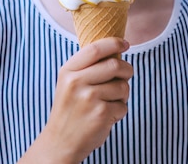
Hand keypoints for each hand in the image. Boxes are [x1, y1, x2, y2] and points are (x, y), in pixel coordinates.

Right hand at [21, 37, 132, 162]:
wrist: (60, 142)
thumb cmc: (70, 109)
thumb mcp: (69, 83)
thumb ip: (87, 67)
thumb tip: (116, 51)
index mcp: (68, 71)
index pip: (95, 49)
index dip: (113, 43)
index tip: (125, 44)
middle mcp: (77, 82)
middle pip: (115, 65)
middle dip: (127, 69)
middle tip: (126, 75)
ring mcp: (89, 98)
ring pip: (123, 86)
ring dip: (123, 94)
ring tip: (110, 102)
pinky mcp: (101, 114)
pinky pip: (123, 105)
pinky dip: (120, 111)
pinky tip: (107, 116)